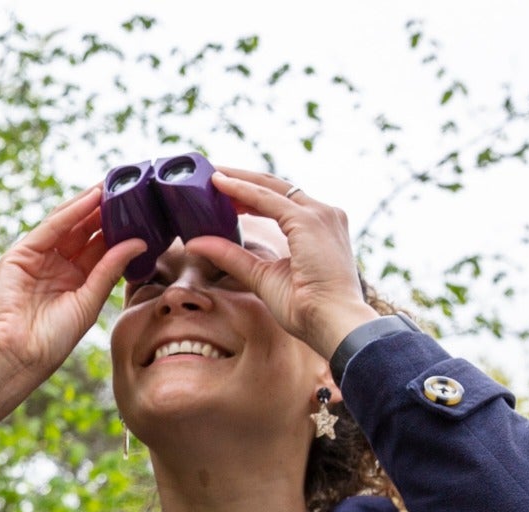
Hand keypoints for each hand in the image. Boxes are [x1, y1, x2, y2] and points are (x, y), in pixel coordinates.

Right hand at [0, 188, 152, 436]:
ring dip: (90, 205)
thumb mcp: (89, 302)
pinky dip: (70, 212)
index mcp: (76, 282)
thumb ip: (110, 270)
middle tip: (133, 188)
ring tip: (115, 185)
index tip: (145, 211)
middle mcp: (57, 267)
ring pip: (68, 225)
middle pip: (85, 231)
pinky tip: (91, 198)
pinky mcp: (21, 255)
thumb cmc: (51, 342)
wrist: (15, 357)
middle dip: (107, 211)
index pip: (101, 248)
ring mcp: (38, 259)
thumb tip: (140, 242)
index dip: (120, 229)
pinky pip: (50, 228)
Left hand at [187, 168, 382, 358]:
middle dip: (240, 178)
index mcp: (318, 228)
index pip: (279, 201)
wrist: (332, 323)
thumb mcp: (261, 277)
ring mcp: (319, 214)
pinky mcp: (309, 221)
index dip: (248, 194)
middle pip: (274, 187)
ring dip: (237, 179)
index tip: (221, 189)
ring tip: (209, 174)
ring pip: (269, 187)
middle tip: (209, 172)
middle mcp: (323, 215)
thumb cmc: (306, 309)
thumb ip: (231, 257)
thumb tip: (196, 243)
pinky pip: (267, 199)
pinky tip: (219, 184)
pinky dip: (241, 190)